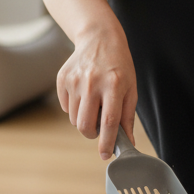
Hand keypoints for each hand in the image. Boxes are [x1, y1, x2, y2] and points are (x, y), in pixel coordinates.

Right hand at [57, 25, 137, 159]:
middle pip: (85, 125)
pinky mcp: (62, 79)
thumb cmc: (119, 65)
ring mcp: (74, 80)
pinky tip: (83, 93)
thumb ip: (127, 116)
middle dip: (91, 134)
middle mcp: (92, 83)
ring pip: (73, 119)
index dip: (107, 142)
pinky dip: (74, 107)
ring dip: (83, 119)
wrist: (99, 38)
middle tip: (99, 128)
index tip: (105, 155)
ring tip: (93, 103)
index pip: (109, 122)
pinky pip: (64, 107)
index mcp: (113, 85)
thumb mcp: (130, 88)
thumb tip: (128, 142)